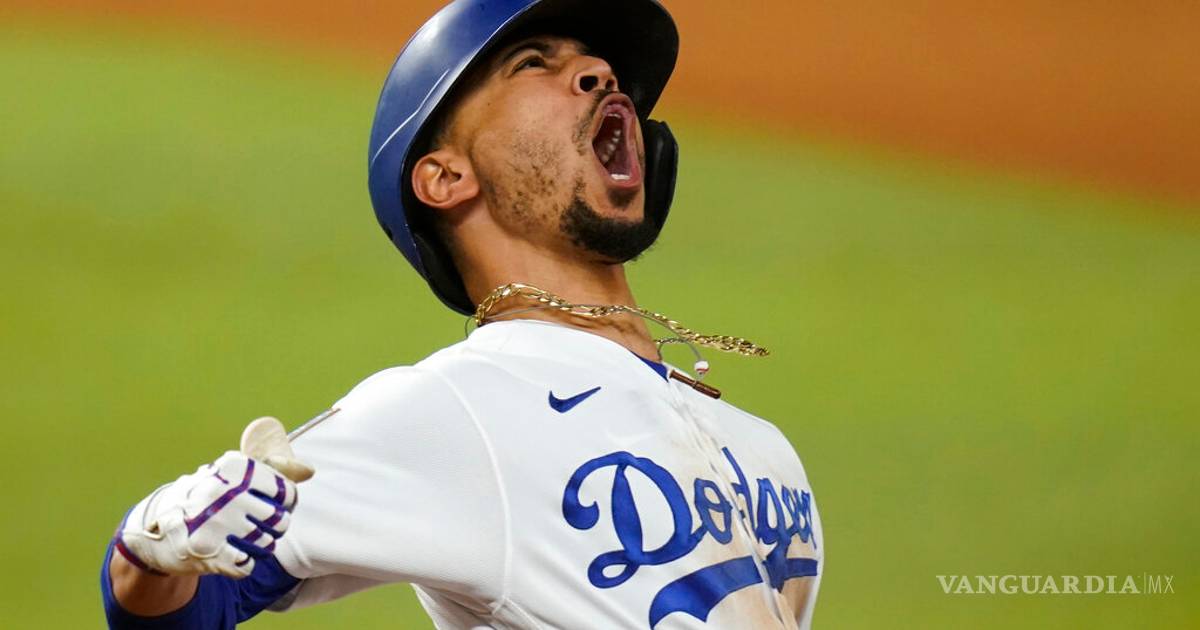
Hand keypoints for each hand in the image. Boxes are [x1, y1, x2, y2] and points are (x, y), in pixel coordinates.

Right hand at [115, 417, 313, 577]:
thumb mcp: (234, 474)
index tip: (271, 505)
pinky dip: (243, 564)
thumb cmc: (206, 497)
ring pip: (267, 545)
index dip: (285, 504)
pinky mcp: (206, 551)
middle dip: (272, 528)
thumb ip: (273, 469)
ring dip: (258, 547)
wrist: (153, 528)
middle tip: (253, 525)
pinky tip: (229, 554)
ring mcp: (215, 521)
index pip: (287, 493)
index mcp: (235, 467)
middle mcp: (226, 492)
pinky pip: (248, 566)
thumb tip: (309, 470)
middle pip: (280, 521)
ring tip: (241, 539)